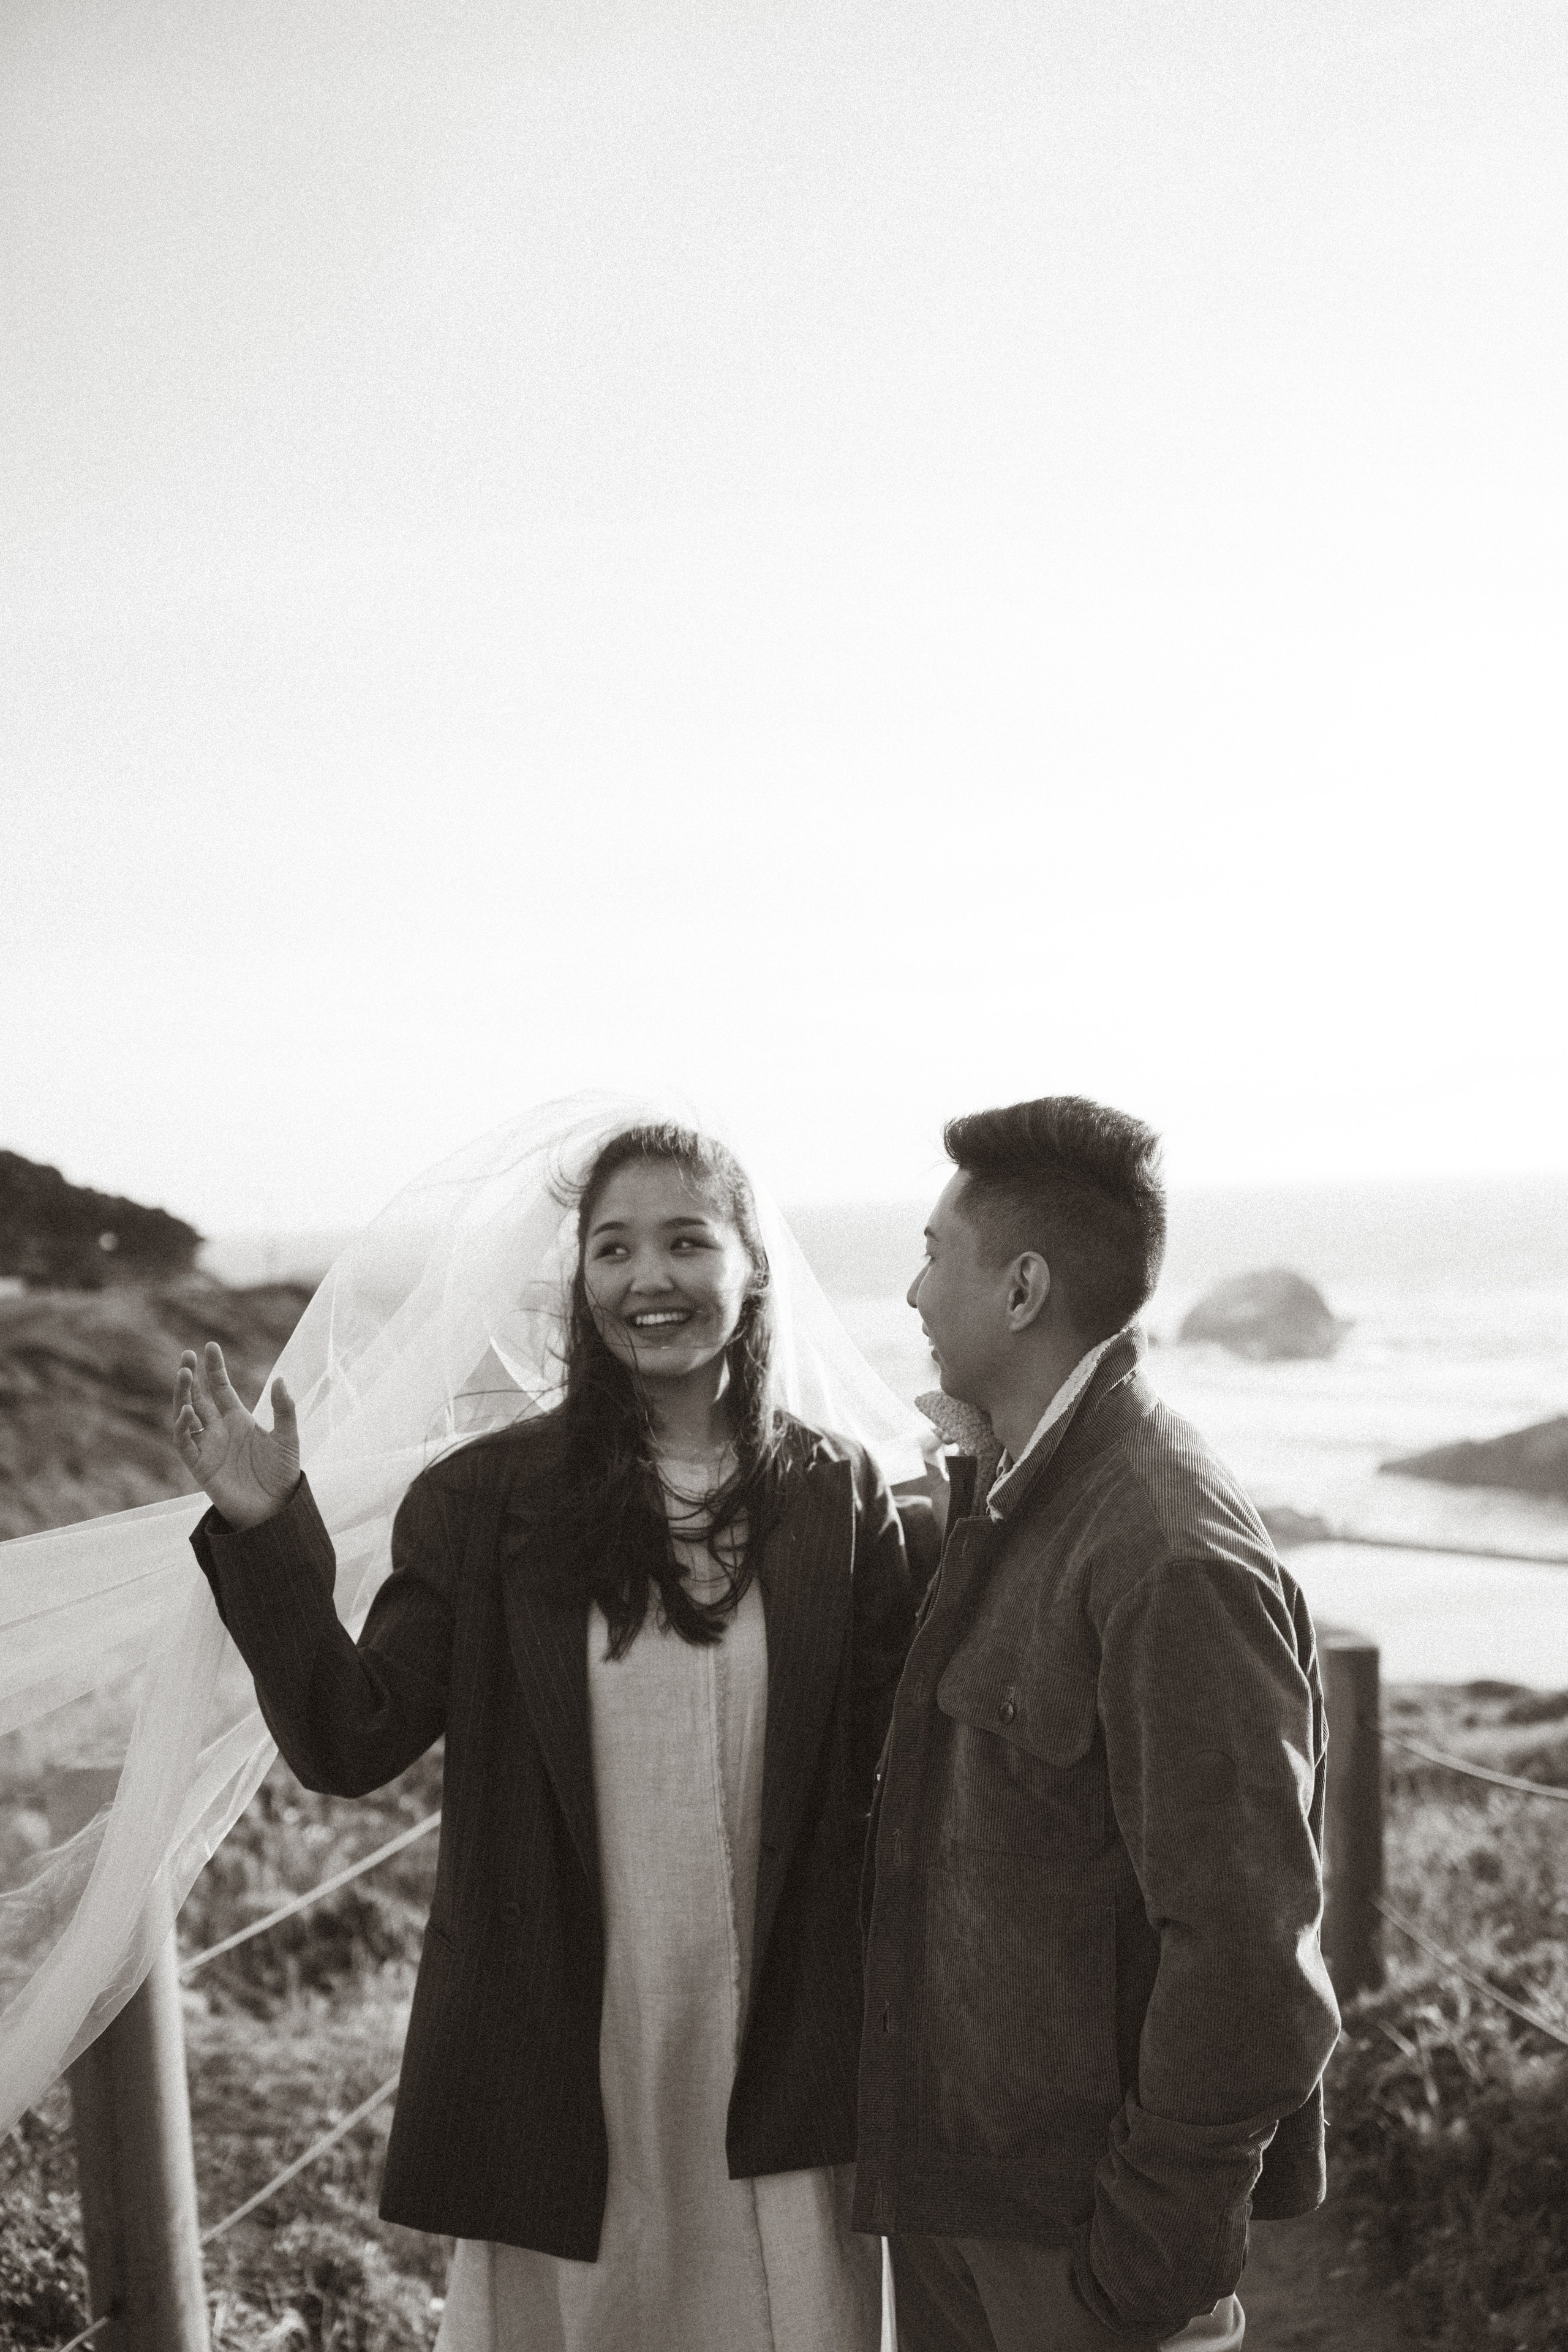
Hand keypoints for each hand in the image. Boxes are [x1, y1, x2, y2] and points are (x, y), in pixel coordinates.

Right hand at [173, 1343, 299, 1530]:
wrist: (275, 1510)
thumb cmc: (282, 1475)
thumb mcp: (288, 1438)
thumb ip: (284, 1410)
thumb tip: (280, 1379)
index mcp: (238, 1420)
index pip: (220, 1388)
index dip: (214, 1369)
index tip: (210, 1347)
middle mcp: (219, 1430)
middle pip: (198, 1397)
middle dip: (190, 1377)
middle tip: (187, 1355)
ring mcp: (207, 1446)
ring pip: (185, 1415)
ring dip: (182, 1395)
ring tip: (183, 1374)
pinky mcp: (199, 1466)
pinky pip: (184, 1443)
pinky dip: (182, 1426)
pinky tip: (187, 1410)